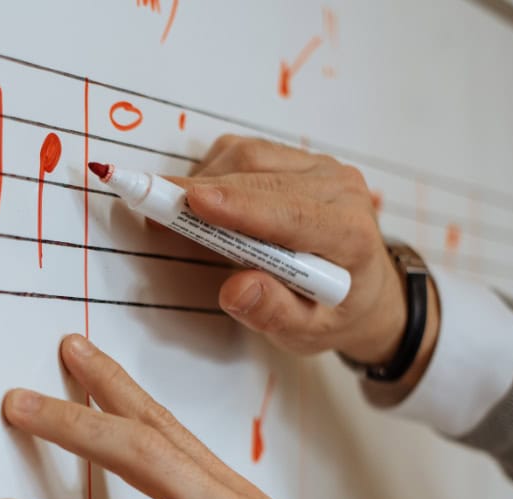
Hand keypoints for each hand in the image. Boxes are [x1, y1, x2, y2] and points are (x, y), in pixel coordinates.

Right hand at [169, 135, 410, 366]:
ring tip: (175, 216)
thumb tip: (235, 290)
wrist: (364, 288)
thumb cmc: (335, 311)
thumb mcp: (309, 332)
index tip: (194, 202)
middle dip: (198, 191)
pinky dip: (212, 173)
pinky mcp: (296, 159)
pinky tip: (202, 204)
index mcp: (349, 234)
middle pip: (259, 176)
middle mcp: (339, 189)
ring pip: (248, 156)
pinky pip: (245, 152)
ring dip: (202, 181)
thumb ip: (275, 313)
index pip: (291, 213)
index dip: (239, 206)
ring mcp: (319, 168)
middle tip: (147, 205)